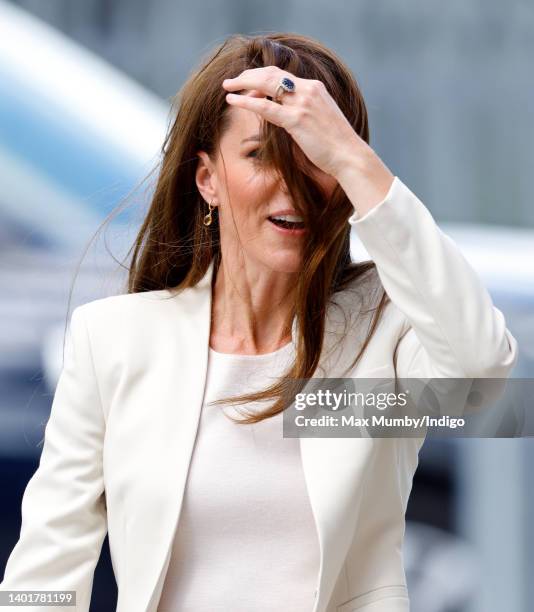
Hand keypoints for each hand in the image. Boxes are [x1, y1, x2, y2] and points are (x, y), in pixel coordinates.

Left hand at [222, 65, 371, 178]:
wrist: (349, 156)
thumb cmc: (335, 145)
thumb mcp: (320, 121)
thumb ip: (303, 113)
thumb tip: (286, 117)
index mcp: (315, 88)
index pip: (282, 76)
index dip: (262, 78)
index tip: (248, 87)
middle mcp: (308, 90)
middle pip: (271, 74)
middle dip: (248, 75)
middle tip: (231, 82)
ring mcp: (303, 103)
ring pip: (266, 85)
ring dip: (243, 84)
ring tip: (227, 88)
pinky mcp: (297, 119)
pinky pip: (265, 107)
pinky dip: (246, 102)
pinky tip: (232, 101)